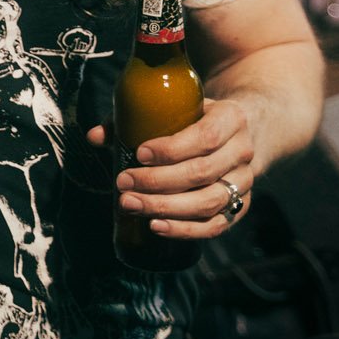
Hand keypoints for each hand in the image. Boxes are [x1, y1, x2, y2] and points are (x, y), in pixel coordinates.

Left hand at [88, 98, 257, 238]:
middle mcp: (243, 151)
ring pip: (209, 201)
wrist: (237, 132)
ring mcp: (244, 182)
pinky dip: (184, 230)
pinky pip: (215, 225)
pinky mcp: (240, 207)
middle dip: (157, 181)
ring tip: (130, 204)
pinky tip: (155, 226)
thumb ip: (133, 118)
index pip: (205, 136)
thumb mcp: (175, 108)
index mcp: (231, 118)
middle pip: (202, 172)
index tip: (138, 154)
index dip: (171, 149)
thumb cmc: (195, 118)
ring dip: (166, 207)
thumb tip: (94, 136)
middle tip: (122, 182)